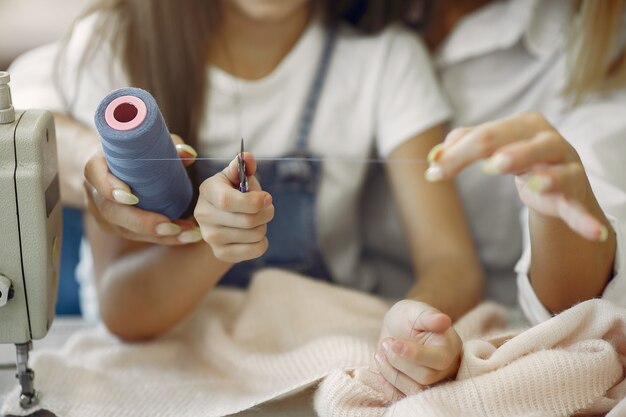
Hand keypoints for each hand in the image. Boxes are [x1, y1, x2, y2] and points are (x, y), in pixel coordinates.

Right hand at [84, 134, 200, 244]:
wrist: (110, 164)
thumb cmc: (133, 151)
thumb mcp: (148, 143)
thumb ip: (168, 145)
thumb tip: (189, 154)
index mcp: (97, 165)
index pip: (95, 175)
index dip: (110, 187)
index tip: (132, 197)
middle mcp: (95, 192)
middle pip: (111, 212)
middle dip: (142, 222)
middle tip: (171, 226)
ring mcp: (103, 213)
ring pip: (126, 230)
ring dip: (160, 235)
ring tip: (188, 233)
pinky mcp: (117, 227)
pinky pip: (138, 236)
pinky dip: (164, 238)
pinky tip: (186, 236)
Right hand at [194, 152, 274, 262]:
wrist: (223, 218)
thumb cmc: (234, 192)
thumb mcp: (237, 177)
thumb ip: (243, 166)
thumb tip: (247, 157)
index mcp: (207, 190)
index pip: (228, 201)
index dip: (253, 201)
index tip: (267, 198)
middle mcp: (203, 215)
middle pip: (247, 220)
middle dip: (266, 213)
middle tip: (267, 208)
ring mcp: (210, 237)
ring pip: (254, 235)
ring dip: (264, 226)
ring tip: (257, 220)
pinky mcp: (220, 253)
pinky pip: (255, 250)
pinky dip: (262, 242)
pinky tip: (254, 234)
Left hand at [374, 300, 461, 400]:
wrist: (400, 326)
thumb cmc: (410, 316)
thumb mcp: (415, 310)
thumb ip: (428, 316)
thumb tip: (444, 320)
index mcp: (450, 347)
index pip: (439, 360)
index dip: (414, 355)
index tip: (393, 343)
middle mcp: (446, 369)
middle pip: (425, 378)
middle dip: (398, 361)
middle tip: (385, 343)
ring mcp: (433, 382)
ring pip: (414, 390)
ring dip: (390, 373)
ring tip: (380, 354)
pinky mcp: (417, 390)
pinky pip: (403, 398)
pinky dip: (388, 387)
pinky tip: (381, 371)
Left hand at [425, 112, 608, 240]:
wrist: (557, 178)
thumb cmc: (518, 157)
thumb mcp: (492, 147)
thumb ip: (462, 145)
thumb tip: (434, 155)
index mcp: (523, 124)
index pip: (487, 135)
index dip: (459, 154)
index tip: (434, 172)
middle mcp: (547, 140)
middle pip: (521, 146)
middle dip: (506, 155)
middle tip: (490, 166)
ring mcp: (565, 165)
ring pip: (555, 170)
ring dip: (547, 177)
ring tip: (536, 183)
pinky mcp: (574, 192)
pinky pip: (577, 206)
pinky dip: (584, 220)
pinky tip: (594, 232)